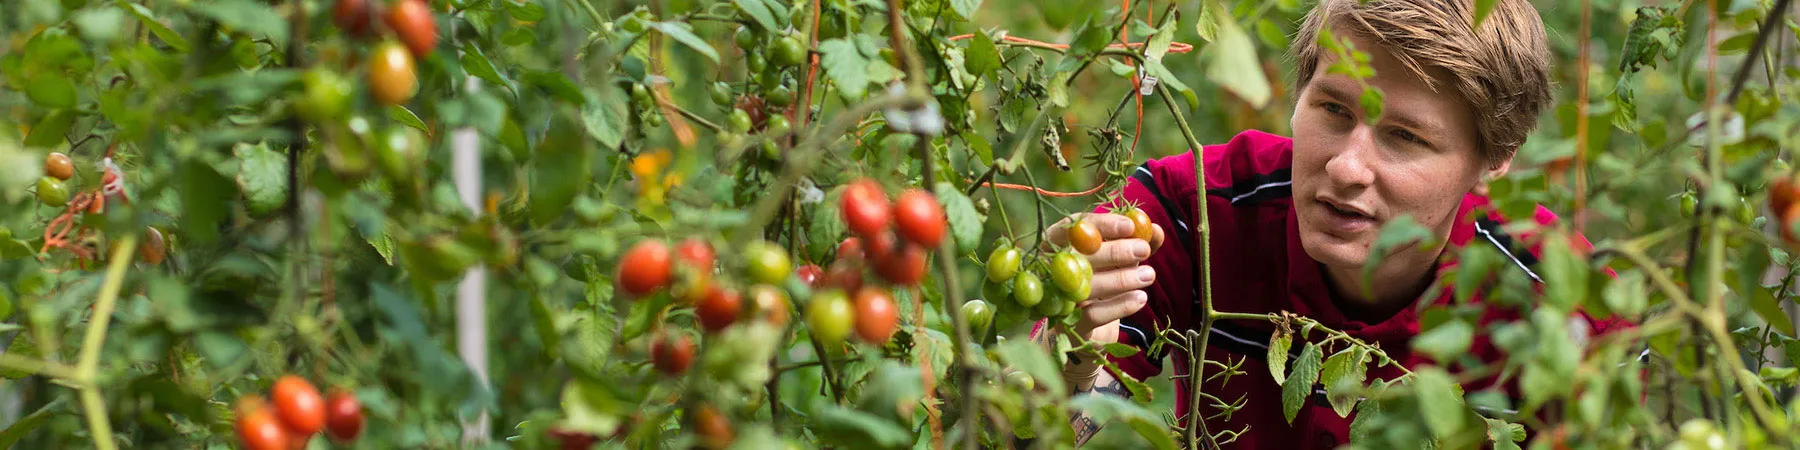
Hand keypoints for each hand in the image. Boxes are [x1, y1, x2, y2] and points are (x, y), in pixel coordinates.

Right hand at [1043, 213, 1163, 347]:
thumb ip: (1136, 243)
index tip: (1129, 225)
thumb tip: (1156, 231)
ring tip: (1149, 275)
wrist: (1089, 330)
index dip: (1101, 225)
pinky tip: (1140, 298)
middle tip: (1142, 249)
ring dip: (1121, 279)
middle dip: (1114, 251)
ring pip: (1087, 286)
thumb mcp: (1119, 261)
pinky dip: (1120, 305)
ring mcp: (1058, 299)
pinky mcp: (1069, 326)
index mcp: (1058, 245)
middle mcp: (1051, 270)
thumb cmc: (1104, 283)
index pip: (1073, 228)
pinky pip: (1094, 314)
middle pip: (1079, 256)